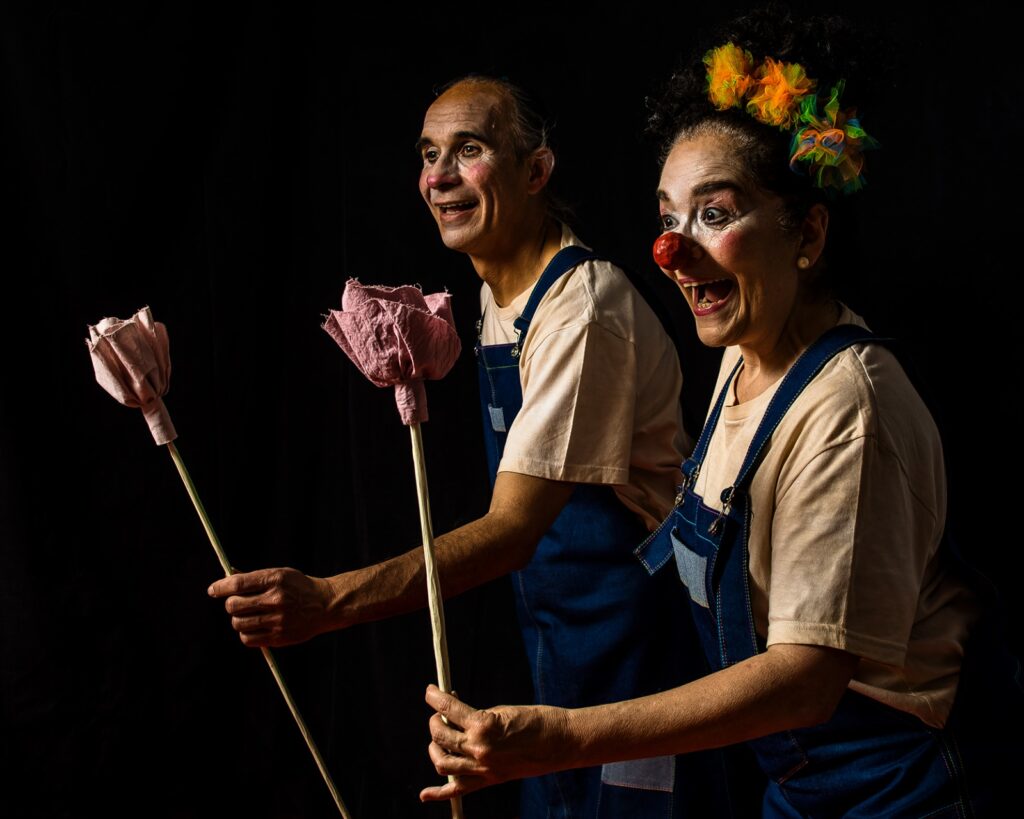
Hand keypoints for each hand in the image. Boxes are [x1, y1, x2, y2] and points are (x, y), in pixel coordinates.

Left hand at [207, 567, 334, 646]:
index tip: (213, 590)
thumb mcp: (281, 574)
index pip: (237, 584)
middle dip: (230, 604)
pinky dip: (245, 633)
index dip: (220, 587)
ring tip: (246, 616)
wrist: (326, 605)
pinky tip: (253, 627)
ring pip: (238, 623)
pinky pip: (248, 639)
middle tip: (237, 604)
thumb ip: (255, 578)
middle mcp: (275, 599)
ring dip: (237, 619)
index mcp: (275, 579)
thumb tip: (227, 578)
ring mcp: (277, 620)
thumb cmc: (300, 587)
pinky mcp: (279, 637)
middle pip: (233, 605)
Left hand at [419, 684, 571, 800]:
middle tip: (439, 713)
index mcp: (482, 725)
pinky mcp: (490, 780)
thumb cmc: (536, 719)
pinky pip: (458, 790)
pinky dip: (438, 794)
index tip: (429, 691)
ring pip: (442, 763)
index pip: (448, 709)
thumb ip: (477, 715)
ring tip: (439, 737)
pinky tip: (424, 794)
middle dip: (435, 721)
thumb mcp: (502, 710)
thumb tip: (457, 714)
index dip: (434, 697)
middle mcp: (478, 748)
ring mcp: (483, 768)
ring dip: (434, 747)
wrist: (561, 742)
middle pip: (440, 736)